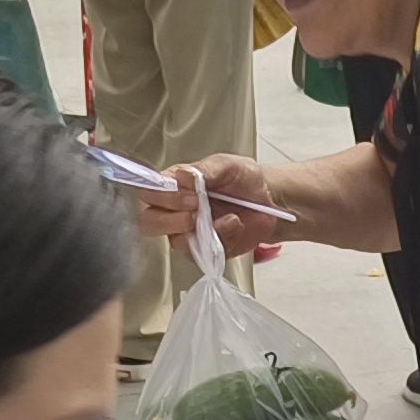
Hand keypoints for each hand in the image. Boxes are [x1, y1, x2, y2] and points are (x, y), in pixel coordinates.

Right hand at [141, 157, 290, 265]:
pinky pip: (204, 254)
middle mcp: (176, 211)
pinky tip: (235, 225)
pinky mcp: (207, 250)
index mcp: (175, 185)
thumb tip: (182, 176)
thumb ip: (204, 169)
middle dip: (170, 220)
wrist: (270, 199)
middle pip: (149, 222)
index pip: (149, 192)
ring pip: (176, 242)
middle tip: (196, 210)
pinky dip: (222, 239)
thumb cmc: (245, 179)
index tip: (189, 193)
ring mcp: (190, 233)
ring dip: (199, 232)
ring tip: (226, 218)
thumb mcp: (227, 165)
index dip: (163, 196)